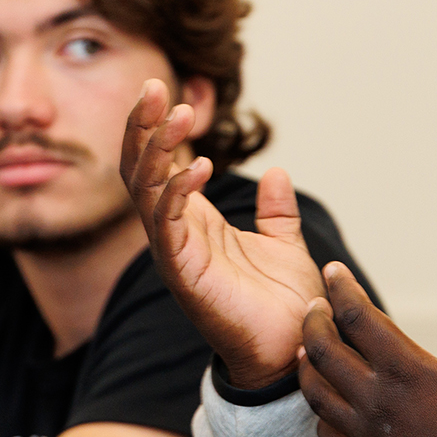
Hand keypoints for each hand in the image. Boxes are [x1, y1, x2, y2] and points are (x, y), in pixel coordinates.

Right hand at [122, 78, 325, 387]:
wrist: (295, 348)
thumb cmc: (284, 305)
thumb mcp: (284, 245)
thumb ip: (276, 211)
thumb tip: (277, 172)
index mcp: (196, 223)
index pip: (160, 165)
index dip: (156, 128)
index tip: (164, 89)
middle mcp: (177, 234)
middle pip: (141, 171)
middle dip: (143, 128)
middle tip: (154, 88)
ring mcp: (176, 253)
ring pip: (146, 192)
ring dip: (157, 150)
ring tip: (177, 115)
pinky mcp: (183, 274)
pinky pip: (167, 226)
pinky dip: (177, 192)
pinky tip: (194, 167)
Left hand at [297, 259, 436, 436]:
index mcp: (409, 372)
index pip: (357, 317)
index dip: (340, 289)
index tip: (333, 271)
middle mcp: (379, 403)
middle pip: (324, 351)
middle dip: (314, 321)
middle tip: (317, 306)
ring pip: (316, 395)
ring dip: (308, 366)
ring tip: (309, 347)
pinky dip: (320, 415)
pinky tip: (328, 403)